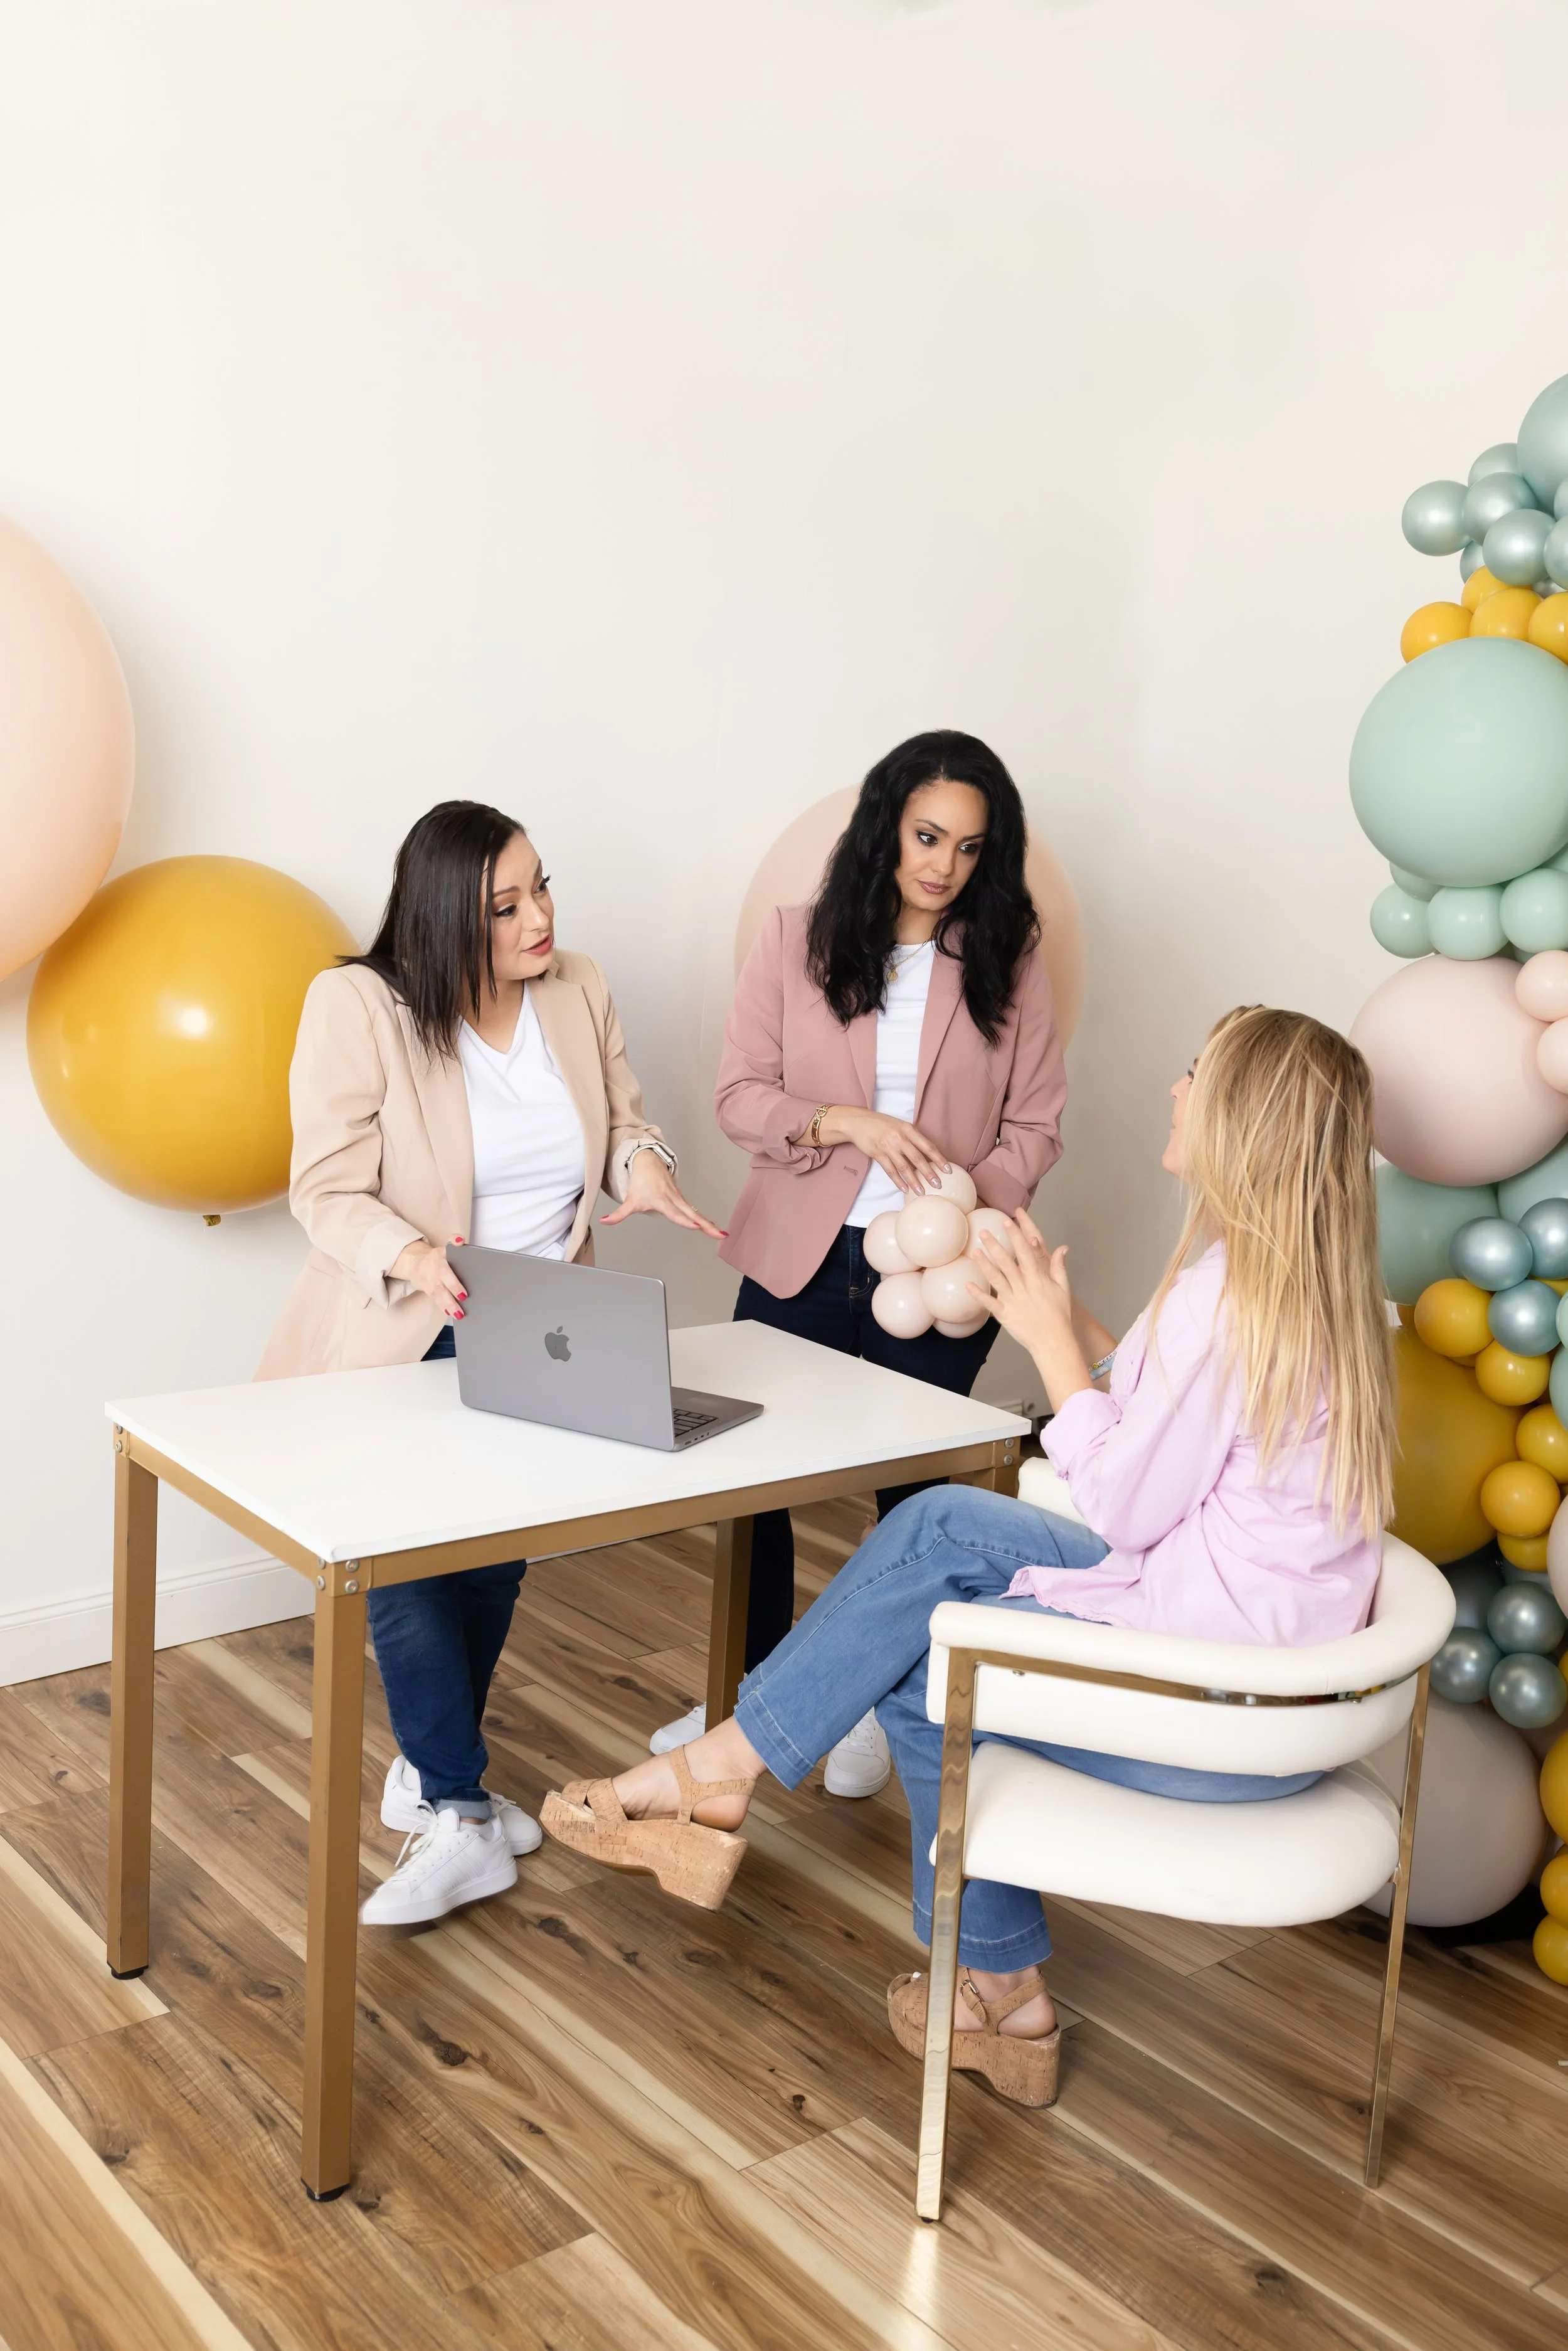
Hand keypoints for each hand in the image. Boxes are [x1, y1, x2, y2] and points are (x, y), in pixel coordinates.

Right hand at [392, 1235, 468, 1317]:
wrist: (415, 1261)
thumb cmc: (437, 1257)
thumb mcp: (445, 1247)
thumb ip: (454, 1241)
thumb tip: (460, 1241)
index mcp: (439, 1257)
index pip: (446, 1266)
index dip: (453, 1279)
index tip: (463, 1290)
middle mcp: (433, 1269)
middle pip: (442, 1282)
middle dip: (453, 1291)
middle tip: (464, 1299)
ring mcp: (428, 1280)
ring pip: (438, 1293)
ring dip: (448, 1304)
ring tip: (458, 1314)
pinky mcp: (426, 1289)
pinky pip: (434, 1299)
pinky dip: (442, 1306)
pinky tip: (450, 1313)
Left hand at [600, 1148, 727, 1240]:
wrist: (648, 1162)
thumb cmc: (640, 1181)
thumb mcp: (630, 1199)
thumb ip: (619, 1214)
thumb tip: (604, 1221)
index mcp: (662, 1200)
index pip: (676, 1213)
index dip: (686, 1220)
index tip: (697, 1226)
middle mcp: (674, 1200)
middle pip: (693, 1214)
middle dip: (707, 1225)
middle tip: (720, 1234)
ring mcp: (680, 1199)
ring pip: (697, 1213)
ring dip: (710, 1224)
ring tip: (722, 1235)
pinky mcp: (682, 1200)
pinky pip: (695, 1212)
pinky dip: (706, 1220)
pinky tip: (713, 1229)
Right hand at [817, 1105, 948, 1193]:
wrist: (859, 1122)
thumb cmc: (883, 1124)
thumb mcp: (901, 1126)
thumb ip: (913, 1138)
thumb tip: (929, 1155)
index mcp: (908, 1129)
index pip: (928, 1146)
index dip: (939, 1159)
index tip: (948, 1170)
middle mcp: (899, 1137)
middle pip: (917, 1158)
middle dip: (929, 1173)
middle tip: (938, 1185)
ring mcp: (888, 1146)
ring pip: (904, 1167)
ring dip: (914, 1181)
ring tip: (921, 1192)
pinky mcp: (877, 1154)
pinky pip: (890, 1171)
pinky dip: (898, 1181)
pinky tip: (904, 1189)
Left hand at [971, 1212, 1093, 1411]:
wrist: (1053, 1340)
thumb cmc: (1059, 1314)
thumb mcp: (1063, 1288)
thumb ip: (1058, 1267)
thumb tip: (1062, 1248)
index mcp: (1037, 1279)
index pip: (1025, 1252)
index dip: (1016, 1236)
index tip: (1007, 1222)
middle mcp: (1023, 1287)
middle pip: (1006, 1263)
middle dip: (994, 1245)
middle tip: (983, 1232)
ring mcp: (1012, 1301)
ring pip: (996, 1279)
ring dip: (984, 1265)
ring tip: (974, 1252)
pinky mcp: (1004, 1314)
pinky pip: (989, 1303)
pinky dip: (978, 1294)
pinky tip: (968, 1284)